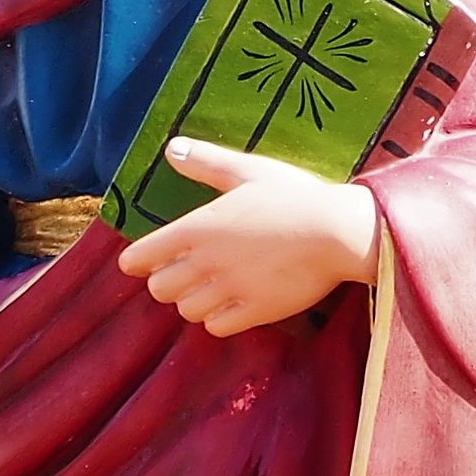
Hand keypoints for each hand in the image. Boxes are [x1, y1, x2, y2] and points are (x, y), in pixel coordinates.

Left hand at [116, 141, 379, 336]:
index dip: (137, 260)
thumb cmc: (295, 196)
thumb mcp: (249, 171)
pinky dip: (218, 319)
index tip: (141, 261)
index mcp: (199, 227)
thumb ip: (207, 163)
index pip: (143, 256)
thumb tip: (172, 149)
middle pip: (160, 289)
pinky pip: (216, 327)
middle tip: (183, 272)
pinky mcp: (254, 312)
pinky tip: (231, 303)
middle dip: (166, 281)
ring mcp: (230, 290)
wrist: (338, 232)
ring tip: (210, 287)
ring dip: (193, 300)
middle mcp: (207, 262)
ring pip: (187, 310)